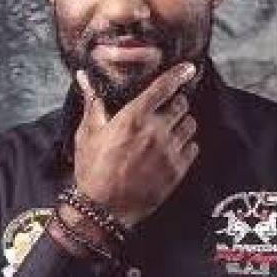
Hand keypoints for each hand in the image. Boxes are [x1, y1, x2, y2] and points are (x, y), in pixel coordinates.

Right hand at [72, 62, 199, 228]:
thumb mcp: (87, 133)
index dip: (178, 74)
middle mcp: (156, 131)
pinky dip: (187, 145)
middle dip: (176, 103)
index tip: (188, 68)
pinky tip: (173, 149)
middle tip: (166, 109)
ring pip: (190, 125)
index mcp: (133, 117)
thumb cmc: (92, 169)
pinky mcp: (178, 170)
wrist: (103, 209)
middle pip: (181, 104)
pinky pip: (193, 148)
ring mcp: (169, 151)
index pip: (163, 87)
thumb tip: (83, 76)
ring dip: (182, 123)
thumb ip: (93, 102)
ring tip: (170, 129)